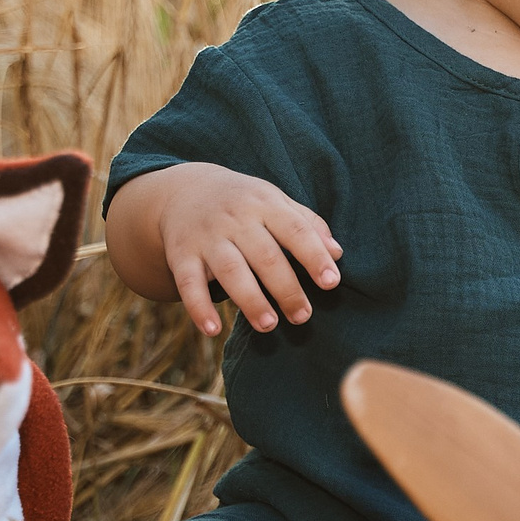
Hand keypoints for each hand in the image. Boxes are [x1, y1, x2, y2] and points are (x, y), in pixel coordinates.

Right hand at [137, 163, 341, 336]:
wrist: (184, 189)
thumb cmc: (243, 202)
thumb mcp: (275, 201)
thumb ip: (307, 224)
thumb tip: (338, 253)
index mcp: (264, 203)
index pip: (295, 230)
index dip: (314, 256)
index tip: (331, 283)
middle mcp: (235, 219)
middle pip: (264, 256)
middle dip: (286, 289)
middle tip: (303, 317)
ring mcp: (207, 237)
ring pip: (230, 271)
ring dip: (250, 300)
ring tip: (269, 325)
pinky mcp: (181, 255)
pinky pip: (188, 284)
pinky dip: (198, 308)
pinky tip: (213, 330)